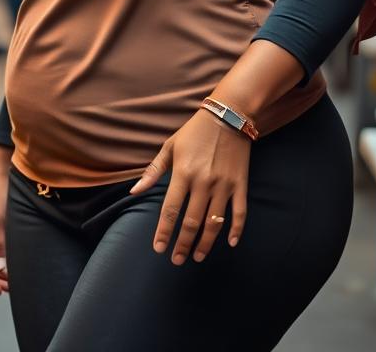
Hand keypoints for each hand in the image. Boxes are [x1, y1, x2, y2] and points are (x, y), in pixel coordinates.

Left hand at [130, 108, 249, 265]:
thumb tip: (134, 191)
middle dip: (183, 244)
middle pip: (192, 222)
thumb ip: (153, 171)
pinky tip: (231, 243)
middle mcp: (203, 182)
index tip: (159, 249)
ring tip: (198, 257)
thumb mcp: (170, 146)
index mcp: (183, 173)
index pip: (170, 210)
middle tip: (177, 260)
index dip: (164, 232)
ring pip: (215, 223)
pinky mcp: (240, 184)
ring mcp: (224, 184)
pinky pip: (240, 212)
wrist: (228, 114)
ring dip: (206, 243)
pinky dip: (237, 230)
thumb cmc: (194, 131)